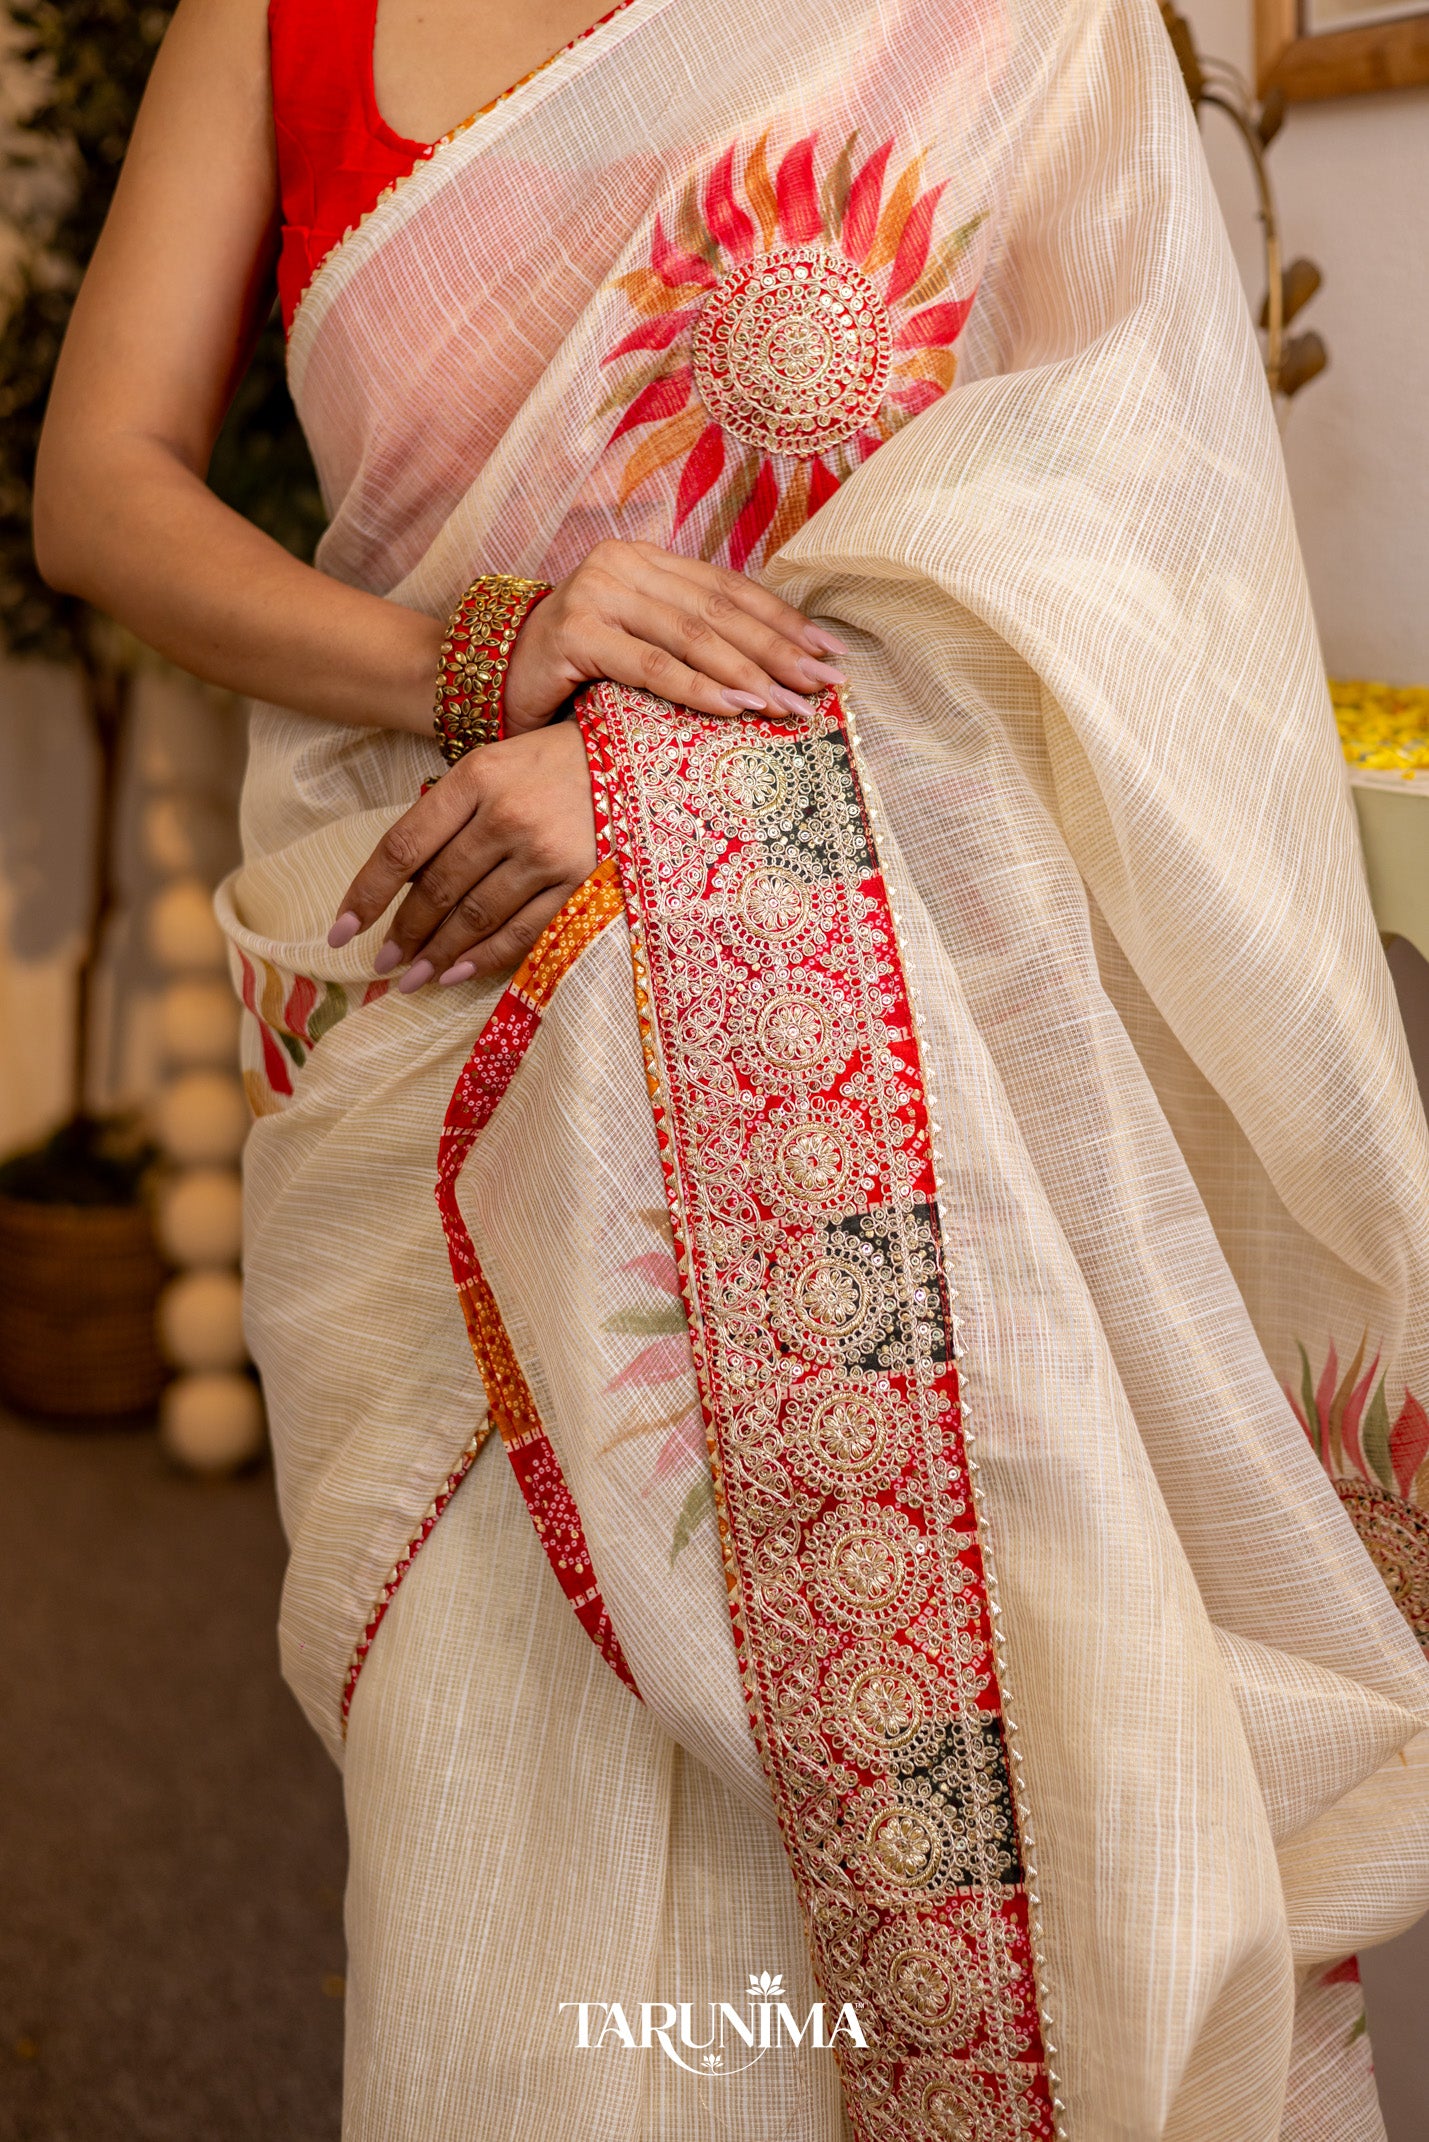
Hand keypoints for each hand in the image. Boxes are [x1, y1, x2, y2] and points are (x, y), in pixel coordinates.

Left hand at [327, 721, 596, 987]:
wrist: (646, 762)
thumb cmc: (560, 763)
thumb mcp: (499, 764)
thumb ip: (454, 811)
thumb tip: (407, 879)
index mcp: (477, 776)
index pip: (403, 846)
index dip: (366, 894)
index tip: (341, 930)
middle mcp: (507, 814)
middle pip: (437, 888)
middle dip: (403, 932)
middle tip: (381, 964)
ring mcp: (545, 852)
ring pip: (475, 915)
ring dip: (437, 953)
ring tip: (411, 977)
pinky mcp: (581, 882)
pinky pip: (523, 931)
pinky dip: (485, 956)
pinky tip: (457, 973)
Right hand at [502, 538, 845, 734]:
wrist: (493, 680)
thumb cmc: (575, 671)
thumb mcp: (639, 645)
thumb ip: (690, 640)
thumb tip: (776, 669)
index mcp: (646, 560)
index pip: (728, 588)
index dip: (783, 619)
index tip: (830, 651)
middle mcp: (623, 565)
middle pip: (718, 611)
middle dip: (779, 650)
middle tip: (824, 684)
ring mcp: (596, 595)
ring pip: (690, 637)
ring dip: (748, 672)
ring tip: (790, 704)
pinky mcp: (575, 633)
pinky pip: (651, 665)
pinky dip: (698, 688)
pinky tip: (736, 706)